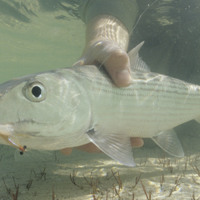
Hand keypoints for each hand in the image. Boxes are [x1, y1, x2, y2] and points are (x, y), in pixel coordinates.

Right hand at [61, 14, 143, 155]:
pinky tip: (137, 139)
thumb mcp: (108, 51)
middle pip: (78, 132)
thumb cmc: (103, 52)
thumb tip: (124, 81)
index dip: (62, 135)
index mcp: (71, 93)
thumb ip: (116, 60)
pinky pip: (113, 129)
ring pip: (98, 134)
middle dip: (92, 145)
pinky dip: (124, 135)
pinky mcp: (108, 114)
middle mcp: (80, 107)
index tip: (66, 148)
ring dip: (112, 142)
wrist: (111, 53)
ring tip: (136, 141)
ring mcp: (94, 113)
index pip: (62, 117)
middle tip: (109, 146)